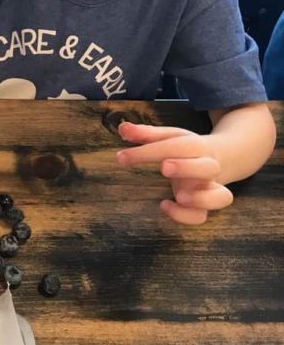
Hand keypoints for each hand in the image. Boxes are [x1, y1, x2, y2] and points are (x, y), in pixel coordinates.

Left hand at [116, 122, 232, 224]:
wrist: (219, 160)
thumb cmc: (185, 148)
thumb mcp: (168, 137)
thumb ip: (145, 134)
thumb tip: (123, 128)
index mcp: (197, 147)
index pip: (177, 146)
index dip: (150, 151)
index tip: (123, 156)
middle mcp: (207, 168)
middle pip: (208, 167)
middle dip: (187, 167)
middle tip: (164, 167)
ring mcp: (208, 189)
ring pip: (221, 197)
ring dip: (200, 198)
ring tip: (179, 196)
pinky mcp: (202, 206)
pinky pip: (202, 216)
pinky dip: (186, 216)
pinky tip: (165, 206)